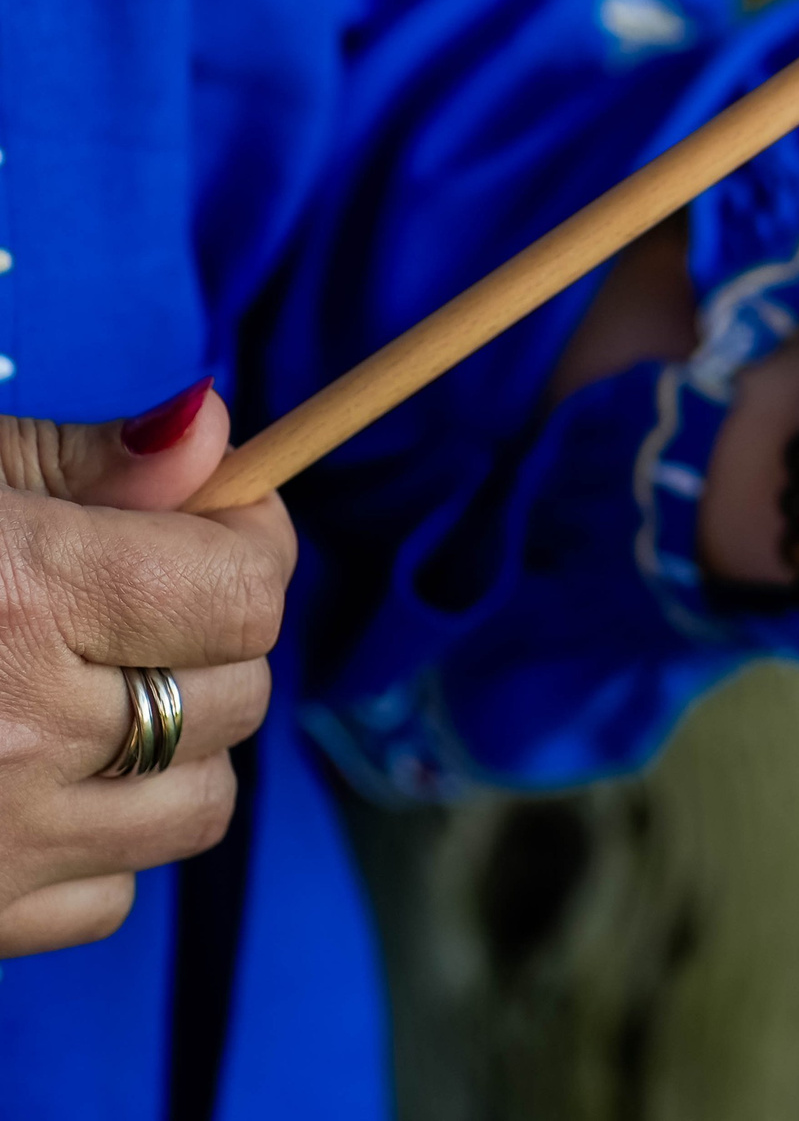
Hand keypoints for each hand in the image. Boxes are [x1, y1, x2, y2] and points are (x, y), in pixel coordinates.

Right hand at [0, 386, 294, 956]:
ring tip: (94, 694)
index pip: (248, 590)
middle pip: (240, 692)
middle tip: (127, 601)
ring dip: (179, 745)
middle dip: (209, 635)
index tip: (210, 516)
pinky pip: (115, 894)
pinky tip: (35, 783)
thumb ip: (83, 466)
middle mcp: (23, 732)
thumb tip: (220, 431)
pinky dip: (101, 842)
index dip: (245, 541)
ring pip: (203, 804)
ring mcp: (0, 844)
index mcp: (23, 601)